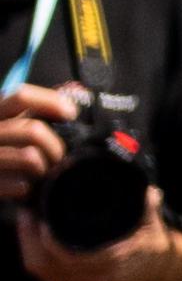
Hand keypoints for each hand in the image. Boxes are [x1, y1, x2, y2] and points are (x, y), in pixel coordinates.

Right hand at [0, 80, 69, 195]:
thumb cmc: (5, 149)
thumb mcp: (13, 125)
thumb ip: (37, 110)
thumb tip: (75, 92)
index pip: (21, 97)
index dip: (51, 102)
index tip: (70, 113)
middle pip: (33, 131)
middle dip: (55, 146)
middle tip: (58, 156)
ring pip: (29, 157)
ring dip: (44, 167)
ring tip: (42, 171)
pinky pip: (20, 184)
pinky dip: (29, 187)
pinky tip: (25, 187)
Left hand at [17, 203, 177, 280]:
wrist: (155, 267)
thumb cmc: (151, 241)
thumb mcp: (153, 220)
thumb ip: (149, 203)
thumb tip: (148, 190)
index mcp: (114, 261)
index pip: (73, 257)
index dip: (51, 240)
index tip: (45, 219)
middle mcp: (95, 276)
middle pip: (47, 265)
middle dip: (31, 240)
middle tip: (30, 214)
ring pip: (41, 270)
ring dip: (29, 247)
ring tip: (29, 222)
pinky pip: (43, 274)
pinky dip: (33, 257)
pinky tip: (32, 240)